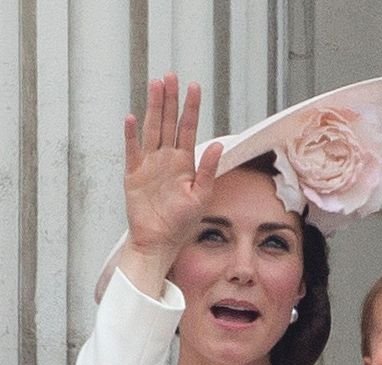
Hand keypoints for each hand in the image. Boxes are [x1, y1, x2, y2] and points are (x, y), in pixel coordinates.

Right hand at [122, 74, 221, 263]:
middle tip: (171, 75)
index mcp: (184, 163)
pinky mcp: (133, 174)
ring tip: (155, 85)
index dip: (190, 108)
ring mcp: (148, 164)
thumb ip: (209, 170)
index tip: (193, 87)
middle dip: (169, 99)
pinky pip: (132, 150)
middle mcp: (166, 159)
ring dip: (153, 108)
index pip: (188, 128)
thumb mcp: (201, 196)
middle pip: (167, 122)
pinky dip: (131, 135)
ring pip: (151, 129)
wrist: (160, 240)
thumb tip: (218, 145)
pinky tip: (132, 118)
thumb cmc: (183, 222)